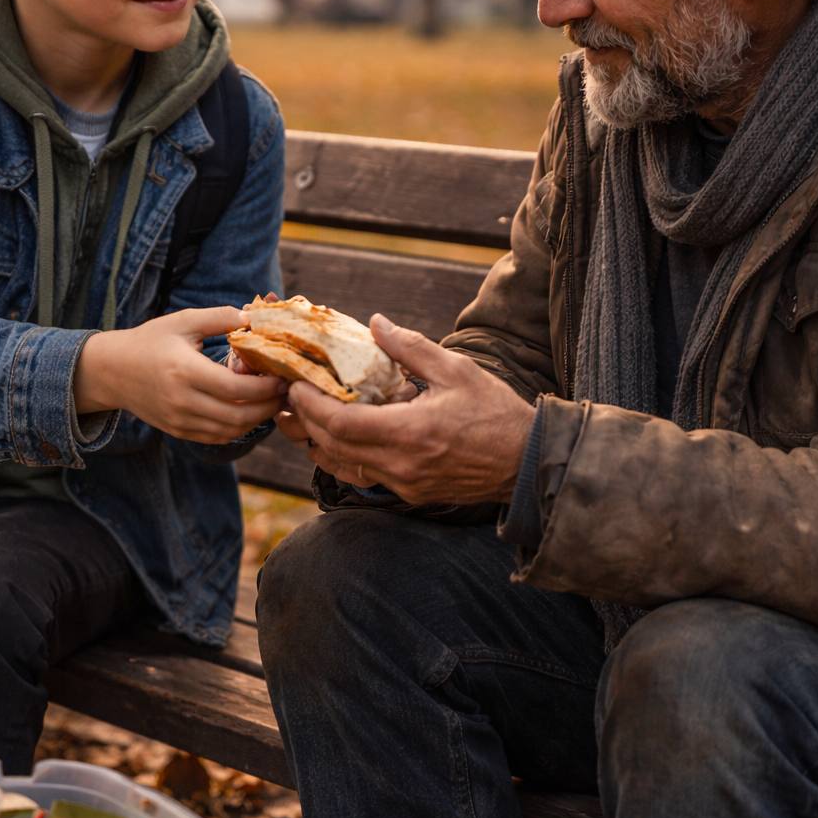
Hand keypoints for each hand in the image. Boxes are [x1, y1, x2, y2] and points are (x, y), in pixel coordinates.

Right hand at [74, 307, 283, 443]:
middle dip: (268, 407)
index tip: (282, 378)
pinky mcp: (178, 431)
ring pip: (230, 431)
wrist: (111, 371)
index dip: (265, 387)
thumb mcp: (182, 321)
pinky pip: (216, 437)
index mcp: (185, 371)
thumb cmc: (149, 341)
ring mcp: (179, 420)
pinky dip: (238, 428)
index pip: (235, 388)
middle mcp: (182, 401)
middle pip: (238, 415)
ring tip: (271, 403)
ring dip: (256, 420)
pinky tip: (249, 412)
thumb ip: (219, 317)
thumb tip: (254, 316)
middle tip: (285, 393)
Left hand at [283, 313, 534, 504]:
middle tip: (291, 396)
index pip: (340, 423)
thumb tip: (376, 324)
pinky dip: (343, 458)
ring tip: (305, 417)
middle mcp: (400, 464)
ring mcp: (403, 483)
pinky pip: (363, 477)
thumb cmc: (495, 412)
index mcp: (409, 432)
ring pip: (342, 467)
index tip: (295, 384)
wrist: (526, 461)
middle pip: (332, 447)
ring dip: (319, 443)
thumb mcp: (456, 370)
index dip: (310, 405)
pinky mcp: (409, 493)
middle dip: (305, 421)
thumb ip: (411, 348)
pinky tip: (338, 438)